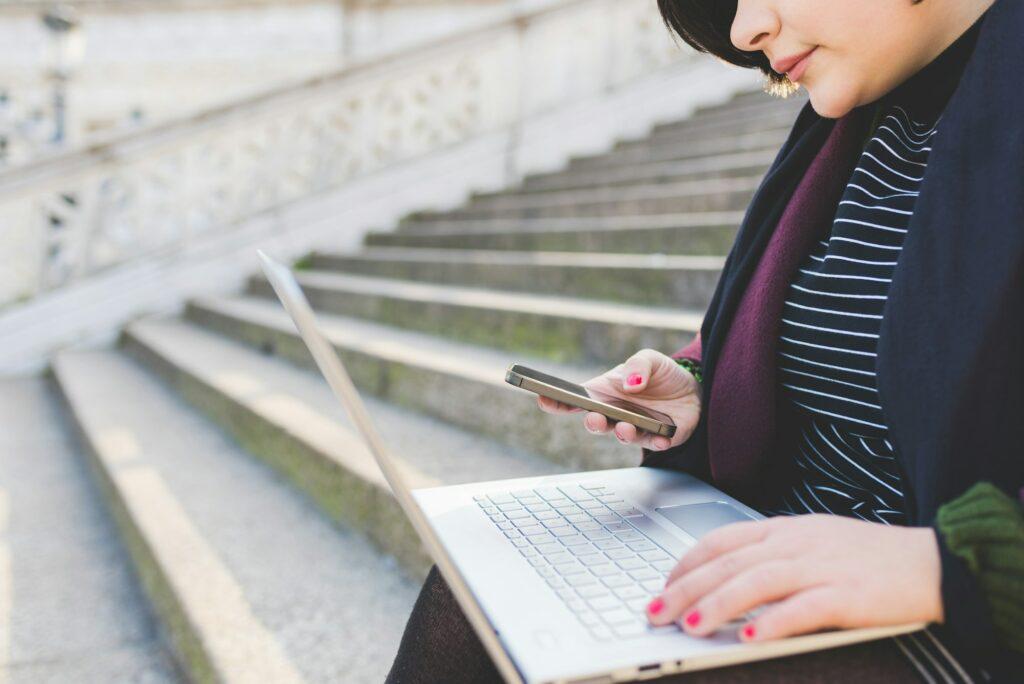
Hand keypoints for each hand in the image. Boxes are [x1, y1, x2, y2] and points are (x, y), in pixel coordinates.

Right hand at [536, 348, 700, 450]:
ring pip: (623, 436)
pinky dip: (656, 442)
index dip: (557, 402)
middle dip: (593, 422)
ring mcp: (636, 429)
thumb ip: (638, 365)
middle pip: (596, 423)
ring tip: (626, 427)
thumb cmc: (662, 375)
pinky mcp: (659, 439)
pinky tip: (660, 438)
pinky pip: (655, 444)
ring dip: (623, 434)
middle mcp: (615, 414)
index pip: (575, 401)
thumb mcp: (650, 359)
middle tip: (595, 417)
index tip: (543, 399)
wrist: (694, 390)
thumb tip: (630, 384)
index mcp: (604, 394)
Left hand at [646, 514, 943, 641]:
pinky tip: (750, 637)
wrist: (931, 561)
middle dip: (686, 588)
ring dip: (719, 604)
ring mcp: (822, 566)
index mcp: (783, 530)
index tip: (661, 585)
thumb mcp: (810, 543)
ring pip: (758, 581)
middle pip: (729, 563)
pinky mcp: (849, 594)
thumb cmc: (866, 557)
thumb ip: (768, 556)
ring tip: (690, 626)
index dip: (685, 563)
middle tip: (656, 612)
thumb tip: (722, 577)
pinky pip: (805, 607)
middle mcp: (796, 543)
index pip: (721, 541)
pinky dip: (774, 622)